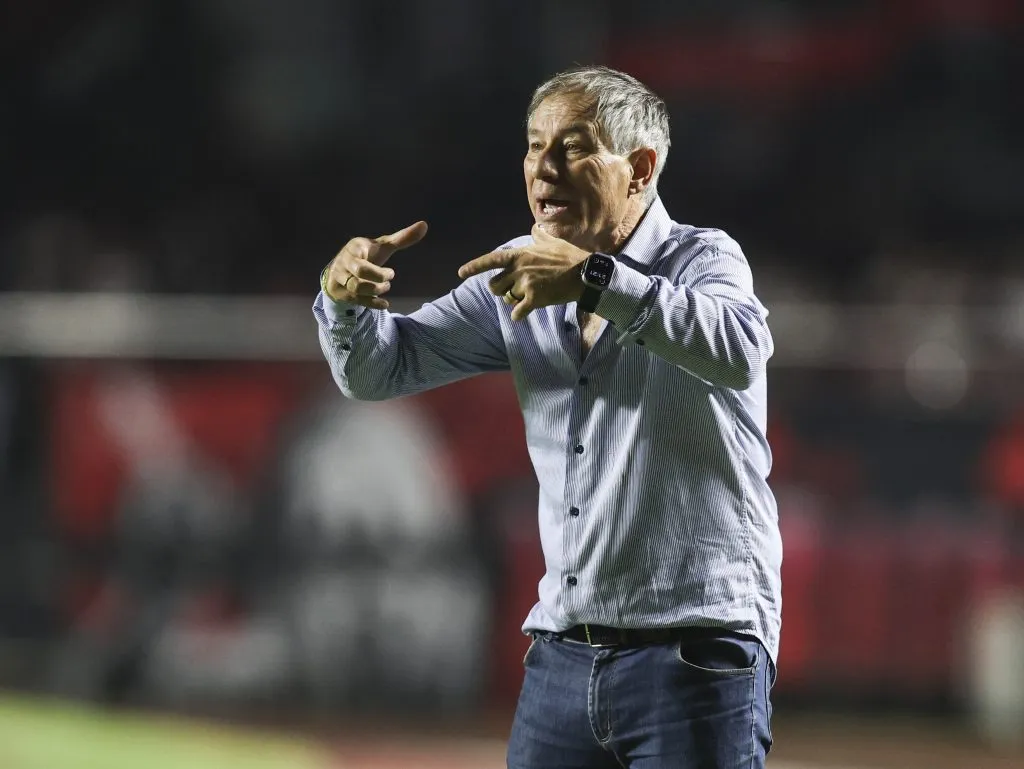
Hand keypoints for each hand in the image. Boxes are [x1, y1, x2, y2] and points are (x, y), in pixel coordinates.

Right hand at [325, 221, 427, 308]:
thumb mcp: (383, 246)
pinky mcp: (342, 292)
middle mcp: (345, 261)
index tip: (392, 273)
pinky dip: (372, 303)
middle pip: (360, 272)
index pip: (366, 256)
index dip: (380, 271)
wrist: (342, 270)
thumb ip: (402, 238)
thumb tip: (424, 225)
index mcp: (356, 247)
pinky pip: (356, 300)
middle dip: (378, 278)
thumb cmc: (367, 255)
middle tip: (389, 279)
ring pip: (356, 288)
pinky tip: (384, 304)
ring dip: (375, 290)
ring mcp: (341, 278)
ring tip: (385, 287)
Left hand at [458, 224, 588, 320]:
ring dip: (514, 301)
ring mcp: (525, 284)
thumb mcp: (553, 242)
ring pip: (507, 298)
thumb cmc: (570, 257)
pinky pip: (517, 312)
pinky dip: (519, 315)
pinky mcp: (534, 298)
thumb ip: (540, 236)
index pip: (491, 260)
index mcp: (520, 254)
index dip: (474, 267)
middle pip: (494, 285)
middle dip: (502, 290)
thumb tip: (536, 228)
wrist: (585, 274)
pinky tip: (524, 314)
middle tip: (514, 290)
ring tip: (528, 296)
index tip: (460, 273)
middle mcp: (518, 268)